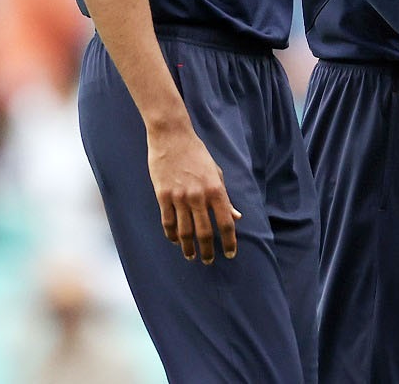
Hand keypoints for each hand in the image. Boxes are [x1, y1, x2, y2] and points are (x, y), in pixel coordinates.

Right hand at [145, 120, 240, 263]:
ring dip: (188, 247)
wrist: (172, 138)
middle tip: (208, 261)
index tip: (230, 254)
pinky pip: (167, 222)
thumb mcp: (216, 174)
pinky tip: (175, 241)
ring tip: (191, 256)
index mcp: (216, 190)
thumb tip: (236, 217)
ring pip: (184, 231)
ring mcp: (179, 197)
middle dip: (208, 250)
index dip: (229, 241)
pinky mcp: (162, 196)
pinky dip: (171, 234)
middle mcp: (198, 196)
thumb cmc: (198, 155)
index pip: (226, 223)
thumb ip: (225, 198)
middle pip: (205, 232)